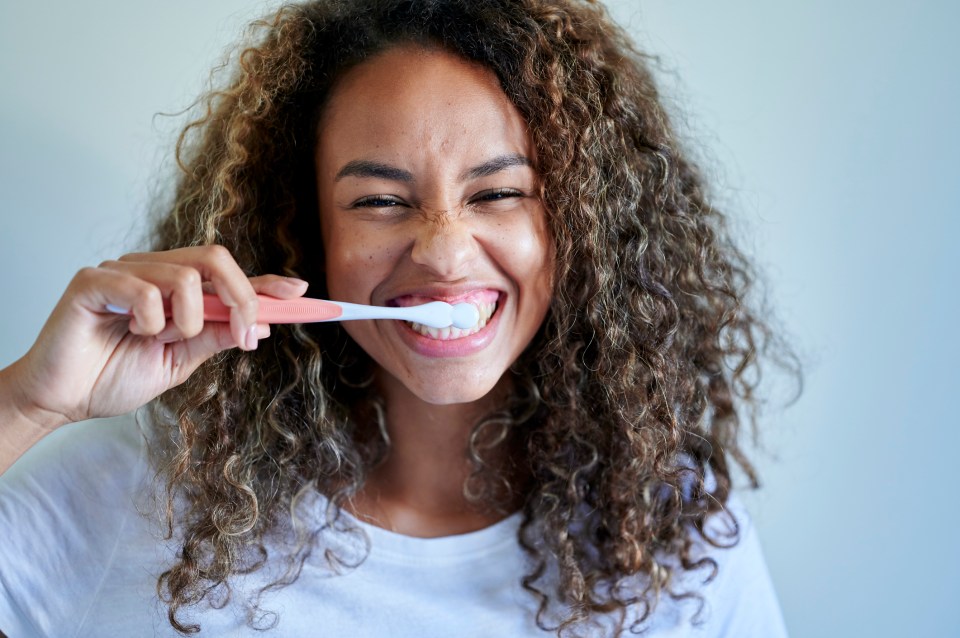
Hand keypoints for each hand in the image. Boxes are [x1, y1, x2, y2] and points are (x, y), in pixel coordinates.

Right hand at [5, 245, 308, 430]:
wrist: (63, 400)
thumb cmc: (113, 377)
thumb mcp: (180, 362)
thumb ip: (214, 338)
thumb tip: (260, 325)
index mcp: (175, 288)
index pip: (227, 274)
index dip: (264, 282)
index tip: (299, 293)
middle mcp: (152, 270)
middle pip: (215, 258)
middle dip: (242, 298)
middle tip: (242, 336)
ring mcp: (123, 271)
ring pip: (185, 274)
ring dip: (188, 318)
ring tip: (161, 340)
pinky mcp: (94, 280)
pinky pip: (143, 287)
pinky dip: (150, 318)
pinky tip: (134, 333)